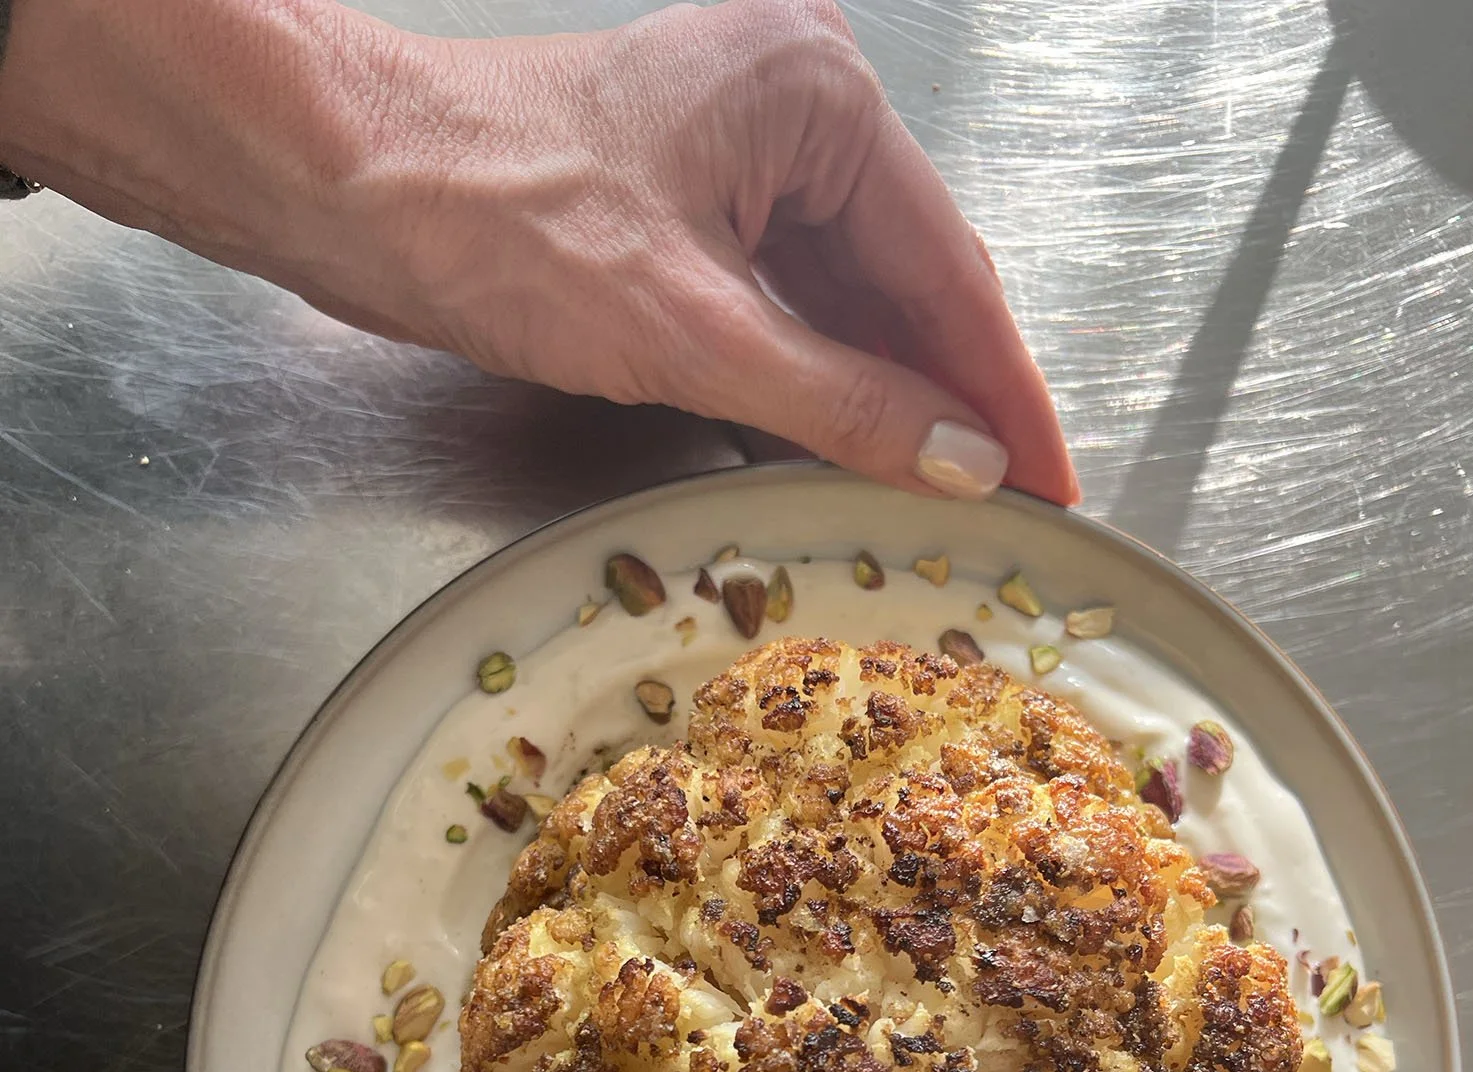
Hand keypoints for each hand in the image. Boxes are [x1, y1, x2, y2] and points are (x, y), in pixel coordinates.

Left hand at [0, 0, 1075, 502]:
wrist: (348, 188)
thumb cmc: (497, 226)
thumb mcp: (692, 335)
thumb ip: (842, 401)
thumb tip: (959, 458)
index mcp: (815, 97)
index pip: (948, 267)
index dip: (1004, 391)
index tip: (1055, 481)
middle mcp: (793, 104)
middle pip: (907, 279)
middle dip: (953, 396)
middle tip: (1013, 503)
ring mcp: (740, 148)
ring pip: (849, 294)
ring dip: (887, 392)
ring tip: (943, 491)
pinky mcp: (692, 199)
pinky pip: (786, 297)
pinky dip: (817, 373)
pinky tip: (848, 439)